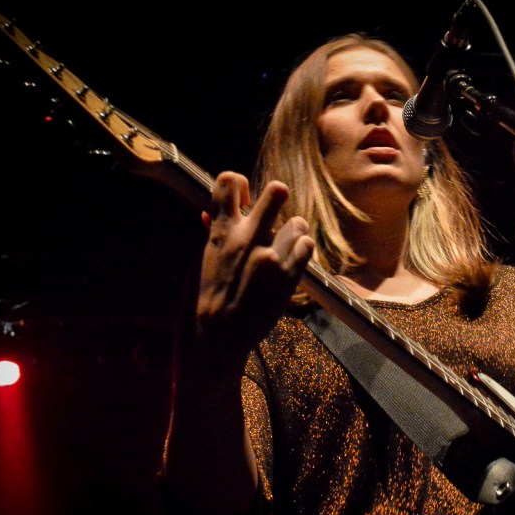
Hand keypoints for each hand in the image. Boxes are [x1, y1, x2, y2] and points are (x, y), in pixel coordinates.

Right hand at [196, 173, 313, 356]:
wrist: (222, 332)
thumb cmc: (214, 293)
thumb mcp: (208, 257)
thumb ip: (214, 231)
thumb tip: (208, 212)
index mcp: (222, 231)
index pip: (227, 182)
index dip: (239, 182)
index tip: (245, 198)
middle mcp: (247, 238)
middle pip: (276, 192)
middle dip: (278, 195)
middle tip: (277, 205)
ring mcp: (269, 256)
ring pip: (298, 223)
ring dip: (293, 234)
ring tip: (284, 247)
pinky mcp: (287, 275)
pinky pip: (306, 245)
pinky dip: (302, 251)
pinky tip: (293, 259)